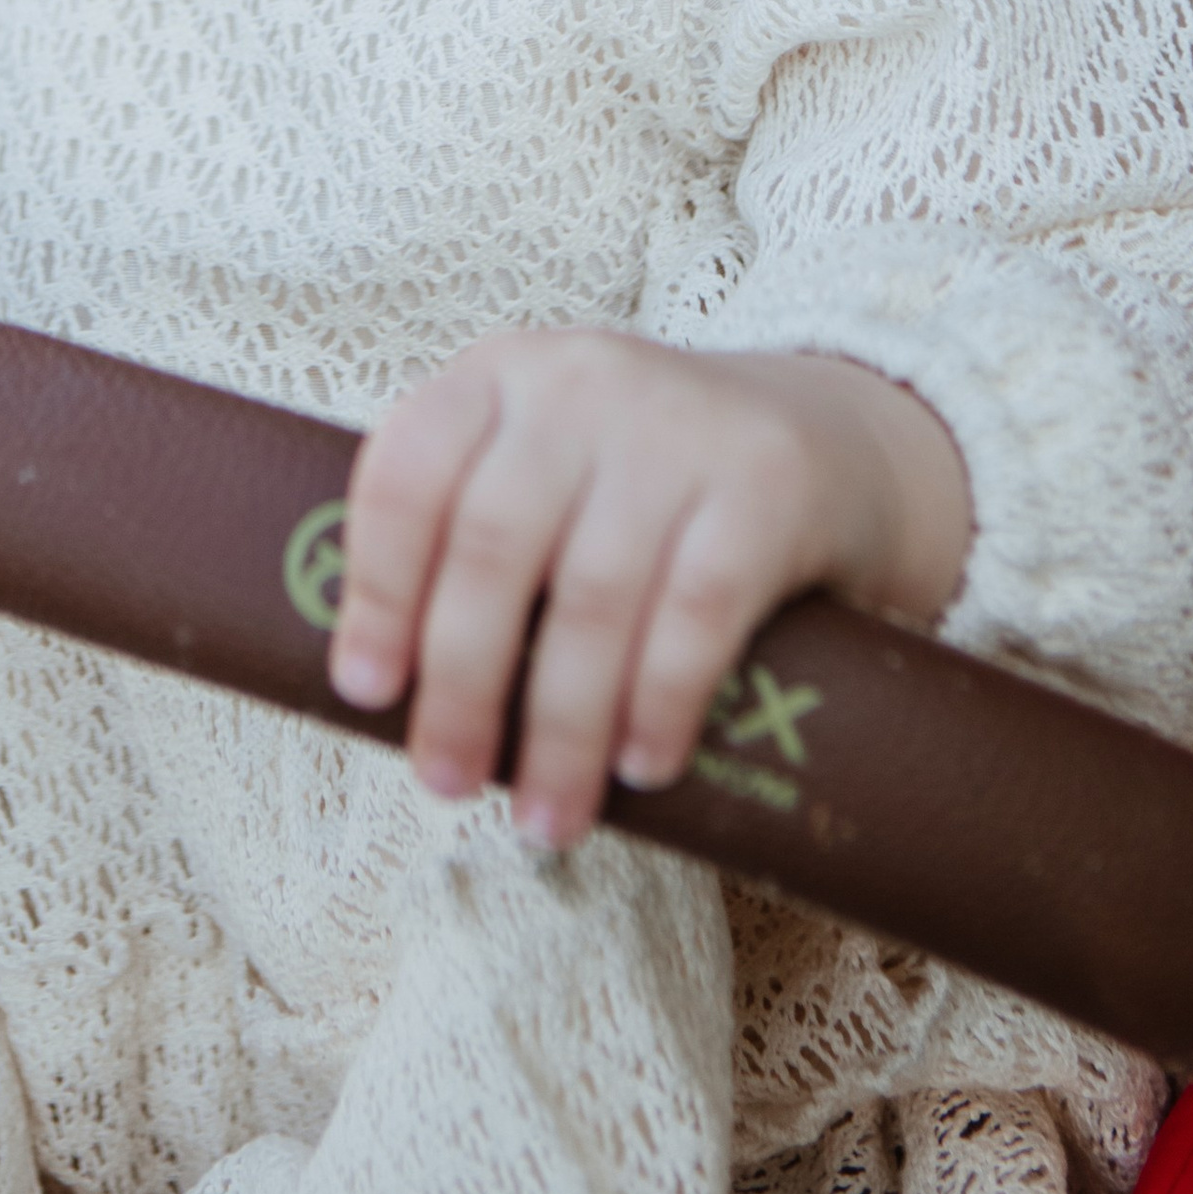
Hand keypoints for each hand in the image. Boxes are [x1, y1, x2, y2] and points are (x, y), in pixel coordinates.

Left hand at [328, 329, 970, 850]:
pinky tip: (640, 766)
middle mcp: (580, 382)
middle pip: (494, 544)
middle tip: (445, 782)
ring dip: (561, 728)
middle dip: (461, 684)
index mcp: (499, 376)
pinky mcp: (767, 483)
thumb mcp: (547, 470)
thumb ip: (472, 544)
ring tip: (547, 817)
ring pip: (594, 595)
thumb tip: (392, 702)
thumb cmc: (641, 488)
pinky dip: (659, 701)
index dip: (378, 586)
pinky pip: (698, 609)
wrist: (827, 434)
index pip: (408, 469)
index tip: (365, 692)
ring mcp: (678, 427)